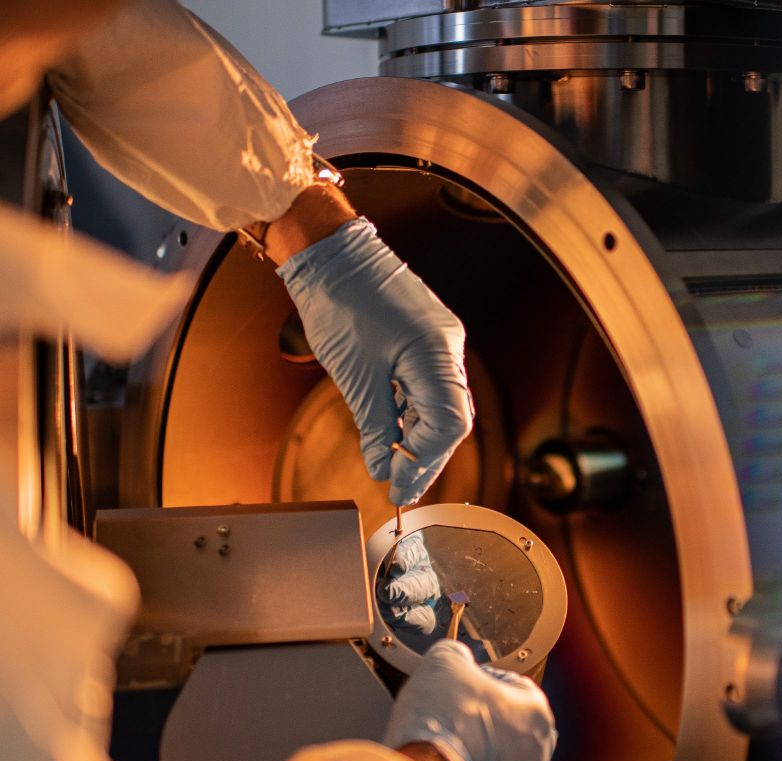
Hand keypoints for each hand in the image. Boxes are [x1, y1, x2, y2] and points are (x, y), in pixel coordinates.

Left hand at [277, 213, 471, 505]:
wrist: (330, 251)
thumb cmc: (340, 301)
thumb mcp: (355, 375)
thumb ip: (376, 426)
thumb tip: (382, 467)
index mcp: (435, 354)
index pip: (447, 425)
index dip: (423, 462)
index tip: (398, 486)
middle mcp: (447, 347)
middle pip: (451, 419)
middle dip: (427, 457)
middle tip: (402, 488)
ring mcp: (438, 340)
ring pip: (441, 404)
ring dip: (421, 438)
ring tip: (397, 469)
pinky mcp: (424, 337)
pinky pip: (429, 385)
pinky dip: (414, 414)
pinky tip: (397, 435)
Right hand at [383, 640, 555, 760]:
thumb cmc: (441, 725)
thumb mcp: (443, 663)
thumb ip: (455, 653)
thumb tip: (454, 656)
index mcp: (536, 712)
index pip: (511, 684)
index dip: (479, 680)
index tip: (458, 687)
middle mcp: (537, 753)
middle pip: (506, 726)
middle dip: (479, 720)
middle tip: (448, 716)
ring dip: (474, 753)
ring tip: (442, 747)